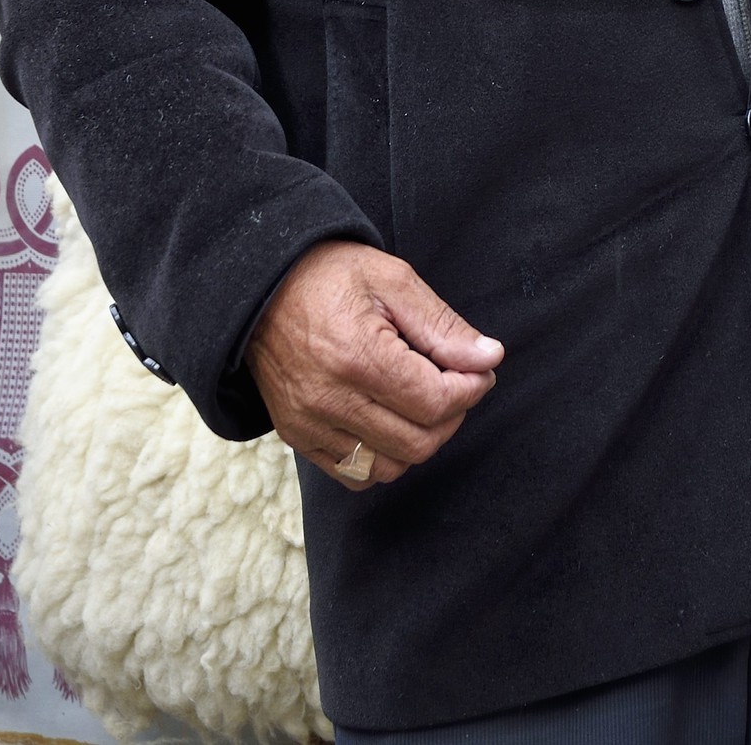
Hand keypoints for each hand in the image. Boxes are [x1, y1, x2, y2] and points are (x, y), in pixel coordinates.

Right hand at [245, 240, 503, 489]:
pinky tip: (389, 419)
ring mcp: (309, 424)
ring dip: (419, 439)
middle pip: (419, 442)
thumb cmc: (329, 275)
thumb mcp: (393, 279)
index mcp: (358, 356)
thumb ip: (442, 324)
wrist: (260, 286)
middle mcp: (330, 399)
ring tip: (421, 399)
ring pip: (390, 467)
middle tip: (456, 382)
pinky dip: (383, 457)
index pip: (436, 403)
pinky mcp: (297, 436)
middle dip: (452, 415)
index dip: (471, 389)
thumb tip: (489, 358)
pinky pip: (355, 474)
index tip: (480, 369)